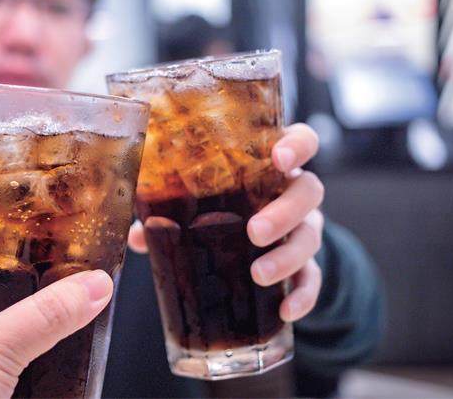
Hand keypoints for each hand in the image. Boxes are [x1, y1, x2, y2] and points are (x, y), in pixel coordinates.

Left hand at [127, 123, 323, 322]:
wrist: (259, 241)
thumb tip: (139, 235)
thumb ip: (170, 210)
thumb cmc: (223, 207)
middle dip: (284, 211)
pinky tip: (286, 311)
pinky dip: (303, 295)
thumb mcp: (201, 201)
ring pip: (312, 236)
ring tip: (259, 274)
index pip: (301, 141)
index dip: (296, 145)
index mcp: (271, 166)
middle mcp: (294, 192)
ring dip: (287, 256)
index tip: (278, 158)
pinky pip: (314, 278)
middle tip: (254, 232)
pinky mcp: (307, 263)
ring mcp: (305, 227)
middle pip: (309, 191)